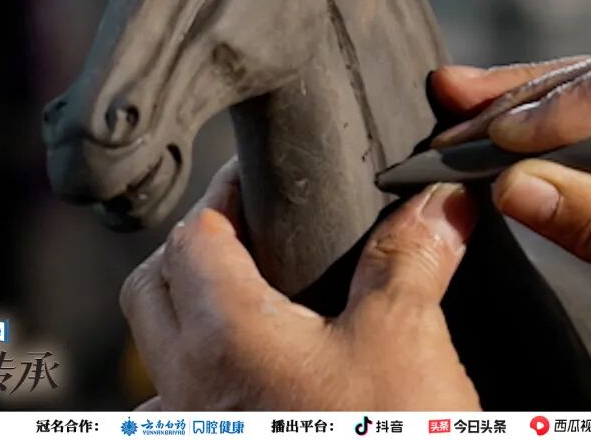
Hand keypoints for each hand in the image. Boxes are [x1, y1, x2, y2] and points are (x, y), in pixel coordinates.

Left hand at [120, 159, 481, 409]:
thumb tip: (438, 204)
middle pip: (152, 286)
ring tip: (249, 298)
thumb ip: (410, 260)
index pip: (191, 235)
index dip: (222, 194)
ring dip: (188, 313)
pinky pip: (183, 406)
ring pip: (158, 352)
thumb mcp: (403, 339)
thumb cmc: (385, 438)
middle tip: (244, 226)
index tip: (253, 177)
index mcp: (224, 336)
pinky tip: (257, 377)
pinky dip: (205, 373)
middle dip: (190, 244)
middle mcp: (189, 388)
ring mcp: (196, 430)